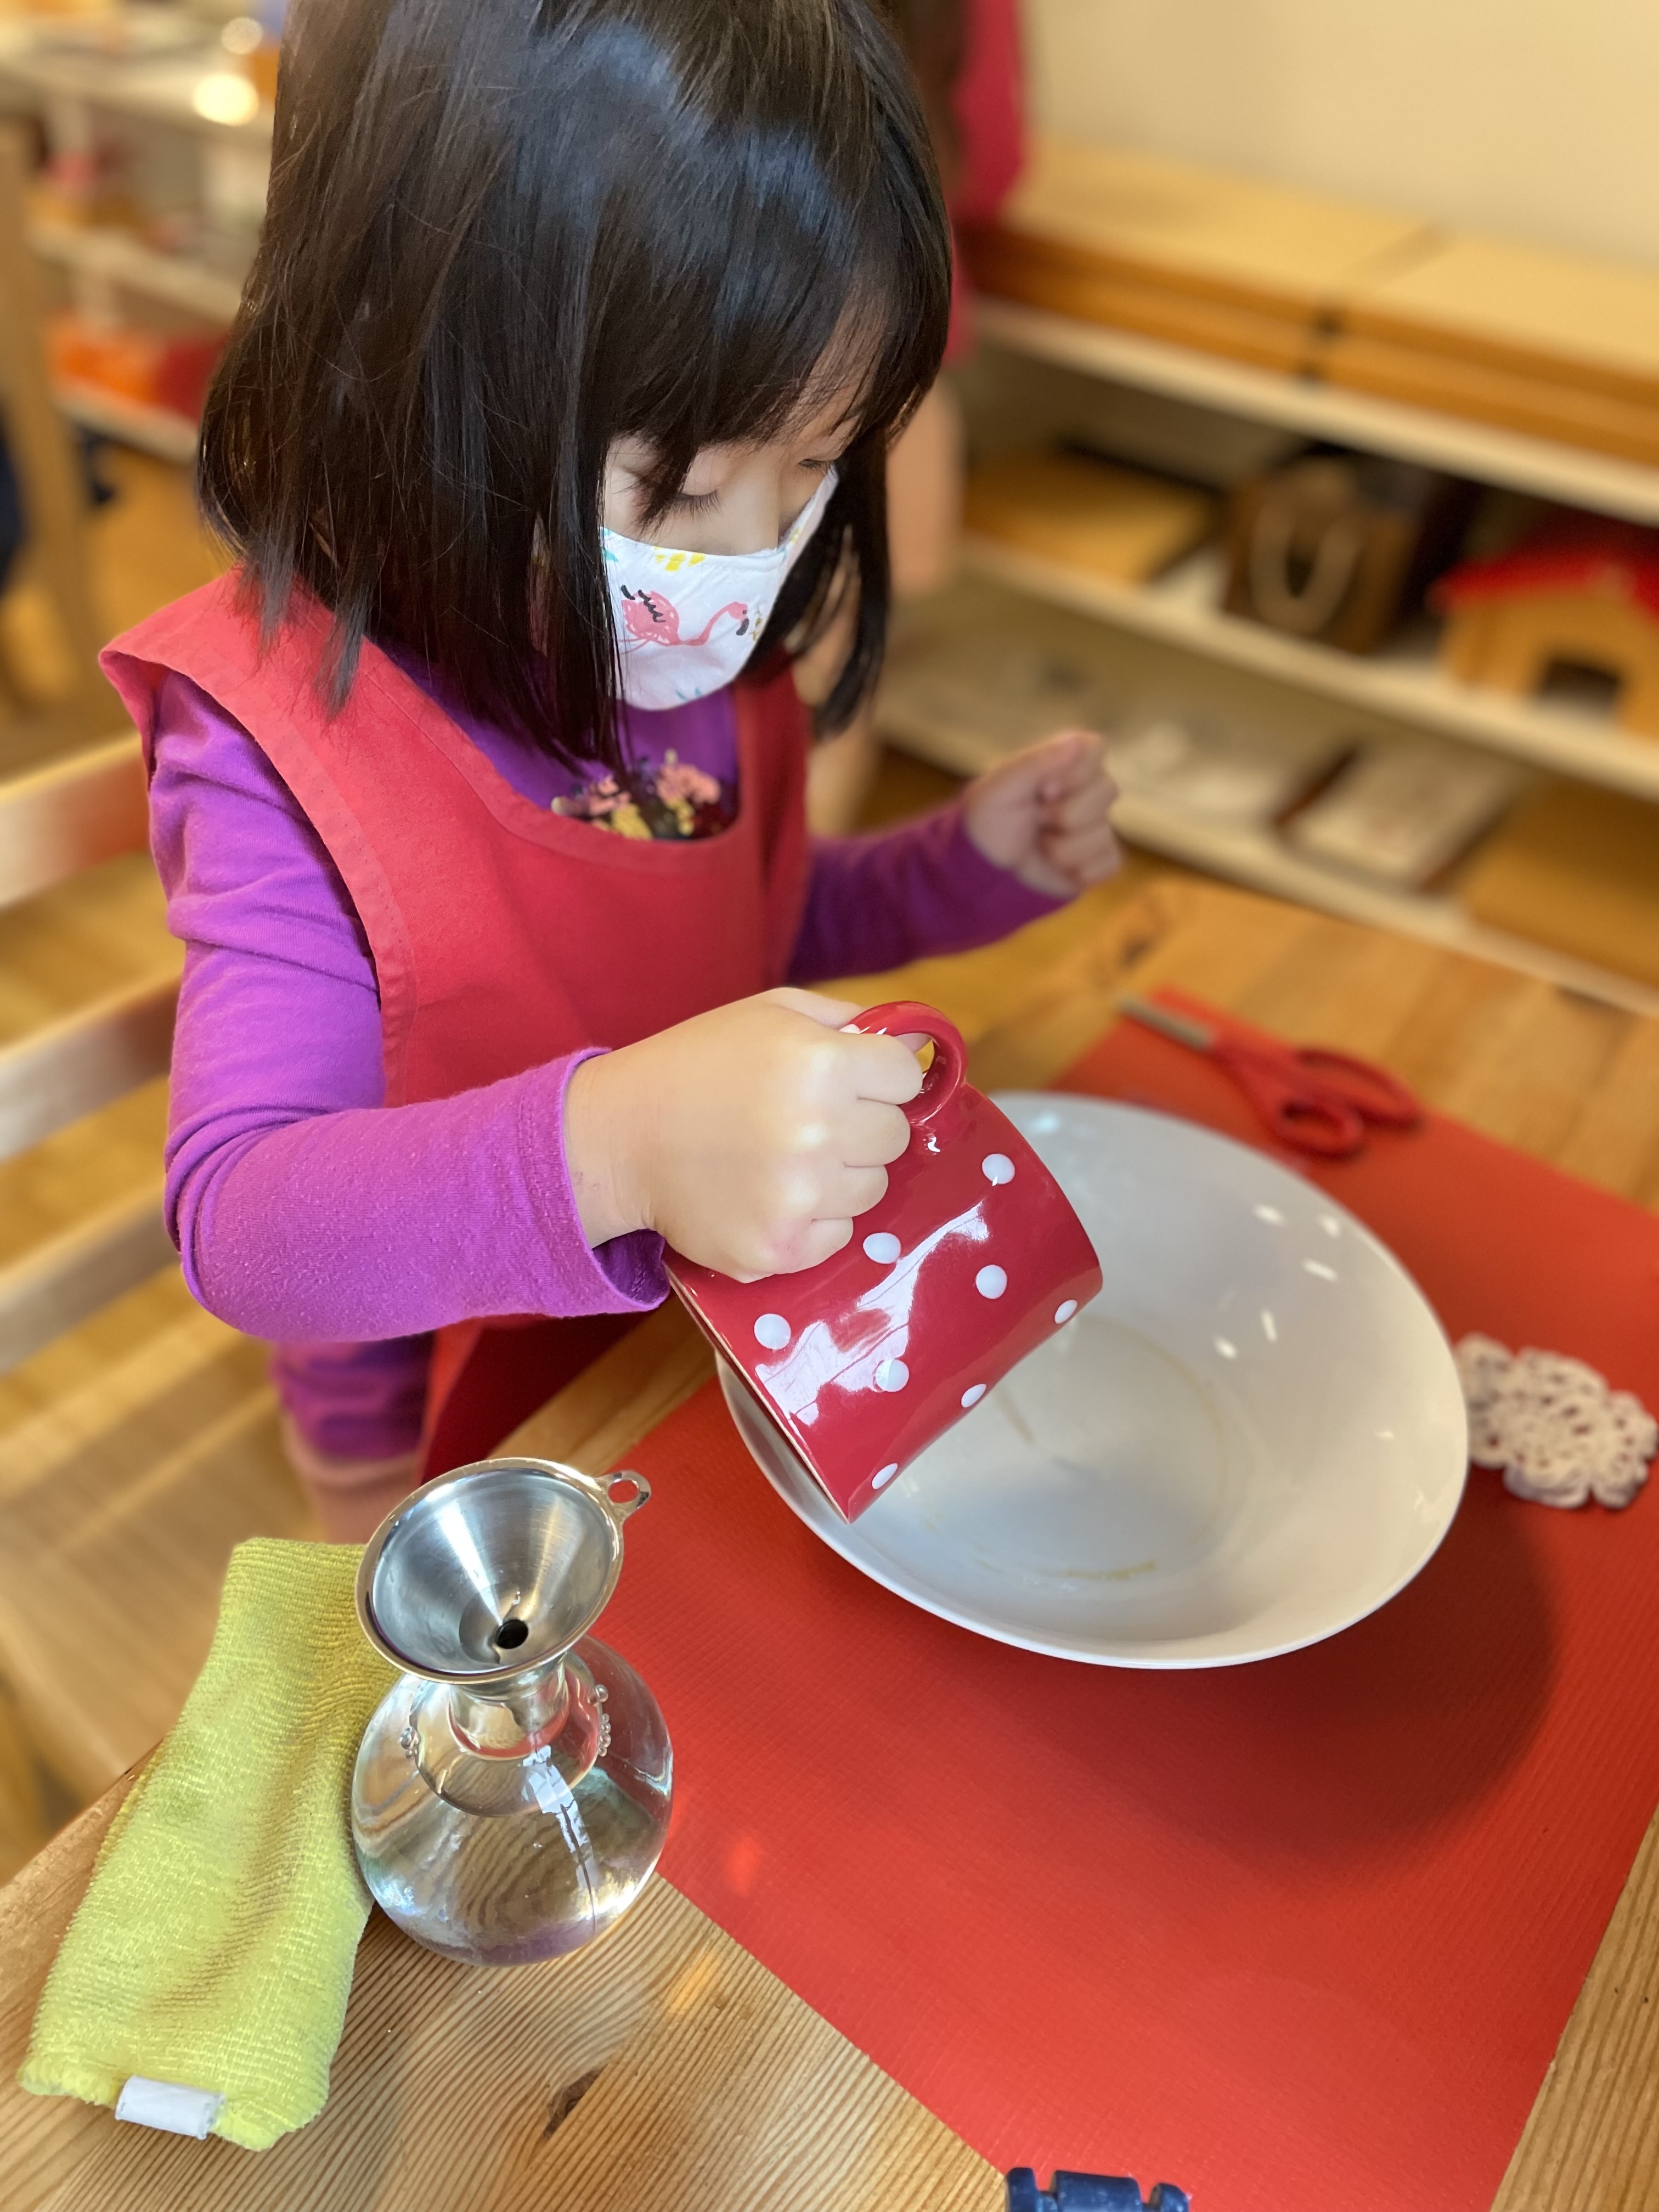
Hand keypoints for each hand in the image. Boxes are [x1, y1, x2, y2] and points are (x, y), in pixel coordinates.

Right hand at [563, 989, 923, 1277]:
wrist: (621, 1136)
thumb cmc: (699, 1064)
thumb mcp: (771, 1013)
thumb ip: (851, 1021)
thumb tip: (920, 1044)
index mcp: (820, 1064)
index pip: (906, 1078)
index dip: (880, 1076)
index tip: (849, 1079)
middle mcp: (817, 1132)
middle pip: (895, 1136)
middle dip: (863, 1124)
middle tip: (808, 1119)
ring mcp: (798, 1198)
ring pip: (871, 1189)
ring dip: (840, 1174)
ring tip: (783, 1157)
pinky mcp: (779, 1250)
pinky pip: (837, 1235)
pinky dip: (813, 1219)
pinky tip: (769, 1193)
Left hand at [961, 729, 1120, 899]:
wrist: (986, 869)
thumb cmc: (990, 822)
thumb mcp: (1001, 789)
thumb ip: (1036, 762)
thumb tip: (1076, 741)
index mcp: (1065, 762)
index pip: (1095, 748)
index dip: (1072, 772)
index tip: (1044, 788)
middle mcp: (1087, 789)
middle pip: (1108, 790)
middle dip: (1065, 813)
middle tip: (1037, 819)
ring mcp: (1097, 824)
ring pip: (1103, 833)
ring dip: (1062, 848)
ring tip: (1041, 845)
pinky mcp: (1100, 857)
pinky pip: (1109, 862)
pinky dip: (1077, 871)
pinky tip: (1056, 866)